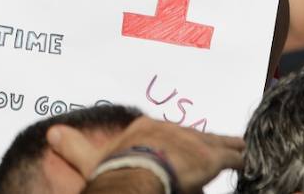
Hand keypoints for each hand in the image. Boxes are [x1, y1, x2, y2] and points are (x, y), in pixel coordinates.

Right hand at [50, 116, 242, 193]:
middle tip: (220, 144)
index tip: (179, 148)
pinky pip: (234, 155)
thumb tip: (51, 133)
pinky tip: (253, 160)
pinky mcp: (211, 156)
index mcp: (142, 128)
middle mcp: (168, 128)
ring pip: (215, 142)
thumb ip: (74, 146)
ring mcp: (191, 141)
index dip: (173, 142)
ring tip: (242, 148)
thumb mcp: (91, 160)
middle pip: (191, 136)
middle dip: (204, 143)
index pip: (162, 133)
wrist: (136, 176)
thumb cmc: (114, 171)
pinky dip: (244, 158)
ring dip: (229, 147)